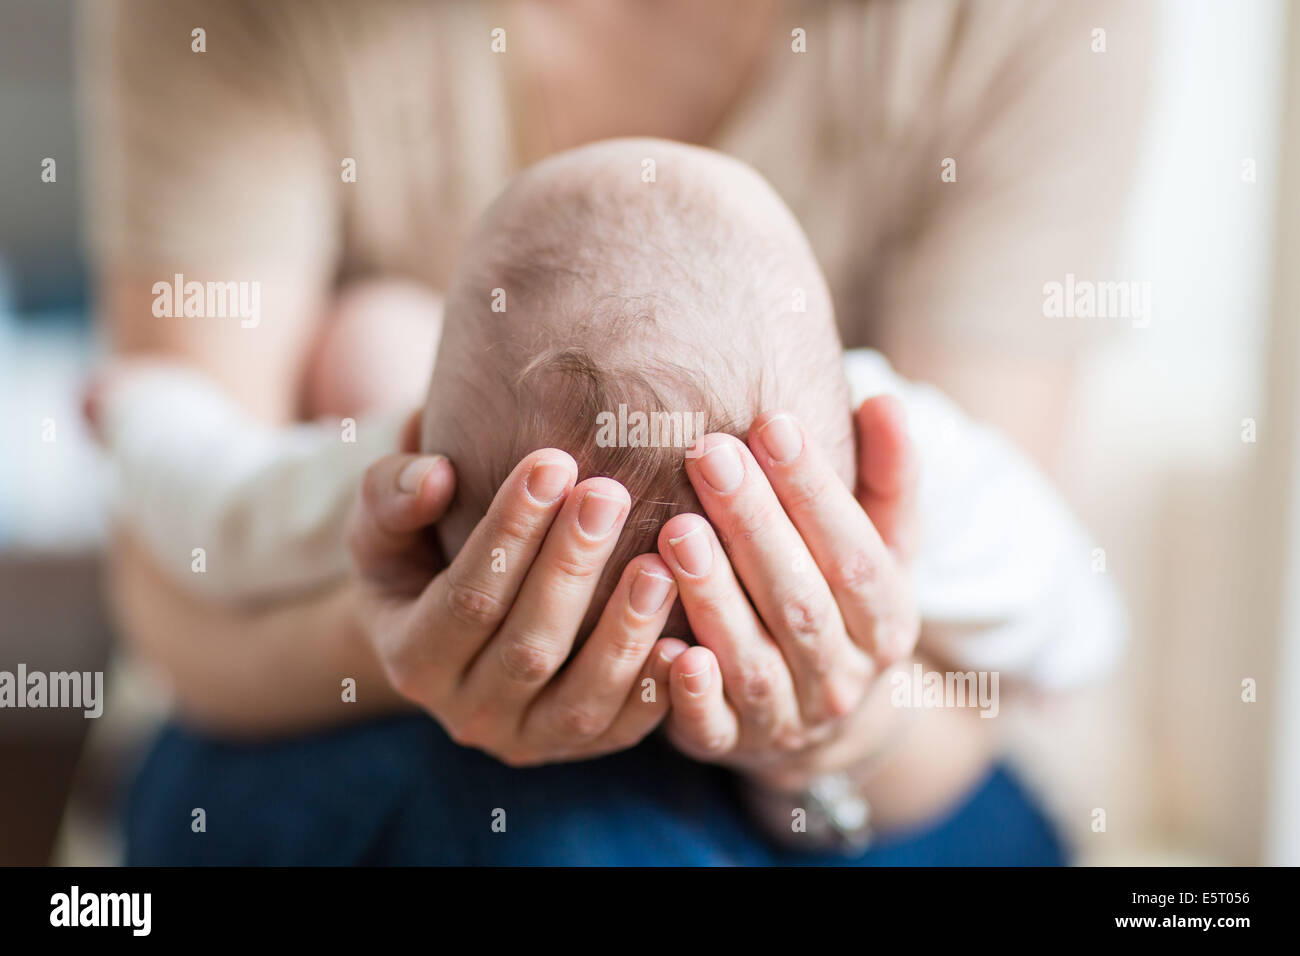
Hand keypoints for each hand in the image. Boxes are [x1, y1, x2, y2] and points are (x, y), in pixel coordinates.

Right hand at [346, 414, 682, 765]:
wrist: (447, 626)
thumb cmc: (418, 554)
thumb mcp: (382, 526)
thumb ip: (390, 496)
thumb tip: (436, 475)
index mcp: (412, 660)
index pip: (466, 598)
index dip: (509, 533)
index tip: (553, 461)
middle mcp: (467, 715)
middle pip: (527, 648)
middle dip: (571, 569)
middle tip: (610, 494)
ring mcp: (528, 740)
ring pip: (581, 700)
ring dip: (623, 633)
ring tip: (659, 563)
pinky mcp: (580, 748)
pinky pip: (623, 729)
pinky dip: (656, 692)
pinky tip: (688, 640)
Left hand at [656, 397, 920, 791]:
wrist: (820, 720)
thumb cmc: (839, 602)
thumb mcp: (879, 547)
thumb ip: (884, 478)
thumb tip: (884, 399)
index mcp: (886, 619)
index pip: (856, 552)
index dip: (815, 490)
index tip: (772, 423)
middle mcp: (843, 675)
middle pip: (802, 601)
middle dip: (755, 526)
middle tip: (708, 456)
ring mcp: (785, 717)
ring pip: (753, 660)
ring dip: (714, 597)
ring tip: (675, 531)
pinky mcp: (727, 745)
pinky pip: (709, 725)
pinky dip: (687, 693)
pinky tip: (662, 644)